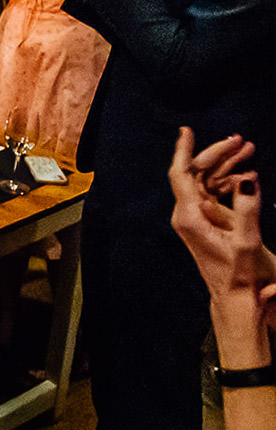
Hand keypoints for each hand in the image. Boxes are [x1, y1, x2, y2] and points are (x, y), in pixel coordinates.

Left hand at [170, 128, 271, 294]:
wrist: (236, 299)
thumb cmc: (241, 275)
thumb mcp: (248, 241)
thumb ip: (247, 207)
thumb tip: (246, 178)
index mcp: (190, 217)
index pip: (181, 174)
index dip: (183, 150)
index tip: (186, 130)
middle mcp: (187, 215)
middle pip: (197, 173)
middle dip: (218, 153)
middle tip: (241, 139)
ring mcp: (196, 219)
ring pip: (207, 181)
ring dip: (227, 165)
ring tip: (250, 149)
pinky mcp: (206, 223)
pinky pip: (215, 193)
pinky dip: (230, 181)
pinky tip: (248, 174)